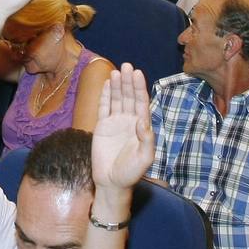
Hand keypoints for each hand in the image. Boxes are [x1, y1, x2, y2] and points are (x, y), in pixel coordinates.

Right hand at [89, 64, 153, 189]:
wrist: (111, 182)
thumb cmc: (131, 172)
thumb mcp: (145, 158)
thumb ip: (146, 139)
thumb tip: (143, 120)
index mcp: (141, 126)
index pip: (141, 102)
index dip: (139, 87)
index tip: (137, 73)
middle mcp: (129, 121)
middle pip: (129, 97)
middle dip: (129, 82)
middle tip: (127, 66)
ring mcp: (116, 122)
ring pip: (117, 99)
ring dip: (118, 85)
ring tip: (117, 71)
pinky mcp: (102, 126)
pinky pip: (104, 107)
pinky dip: (106, 95)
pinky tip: (108, 84)